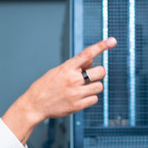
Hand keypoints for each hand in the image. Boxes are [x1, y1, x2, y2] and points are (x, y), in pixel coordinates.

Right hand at [1, 37, 116, 143]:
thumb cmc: (45, 87)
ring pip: (99, 86)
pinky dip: (90, 98)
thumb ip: (75, 66)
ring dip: (94, 87)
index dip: (101, 46)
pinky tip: (80, 98)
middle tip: (91, 76)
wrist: (35, 105)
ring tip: (83, 89)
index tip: (112, 41)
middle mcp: (73, 79)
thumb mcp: (57, 71)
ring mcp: (76, 93)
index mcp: (67, 68)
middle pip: (101, 71)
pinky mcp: (77, 106)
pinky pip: (94, 99)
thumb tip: (92, 61)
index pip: (87, 53)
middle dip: (98, 73)